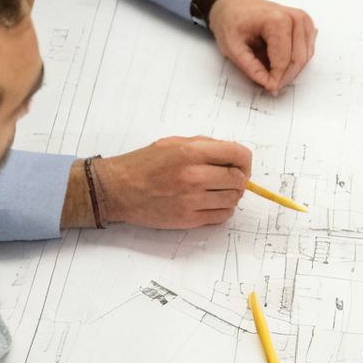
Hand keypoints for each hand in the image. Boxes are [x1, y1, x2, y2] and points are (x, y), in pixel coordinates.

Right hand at [96, 137, 250, 228]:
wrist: (117, 189)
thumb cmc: (143, 164)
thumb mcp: (173, 143)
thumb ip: (204, 145)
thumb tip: (232, 154)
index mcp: (191, 152)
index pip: (238, 154)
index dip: (245, 161)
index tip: (242, 165)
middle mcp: (194, 176)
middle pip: (238, 180)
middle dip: (239, 179)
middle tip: (229, 179)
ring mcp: (192, 200)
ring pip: (233, 199)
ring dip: (230, 195)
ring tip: (216, 190)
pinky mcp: (188, 219)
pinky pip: (221, 216)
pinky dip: (222, 210)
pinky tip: (210, 203)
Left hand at [209, 0, 316, 93]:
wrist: (233, 4)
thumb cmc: (231, 20)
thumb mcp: (233, 48)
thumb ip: (252, 69)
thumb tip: (269, 84)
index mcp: (276, 20)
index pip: (284, 60)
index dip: (276, 79)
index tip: (268, 88)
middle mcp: (294, 17)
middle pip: (298, 59)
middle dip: (285, 77)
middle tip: (271, 84)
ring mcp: (302, 19)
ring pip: (305, 57)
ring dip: (290, 69)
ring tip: (271, 69)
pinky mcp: (305, 23)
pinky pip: (307, 50)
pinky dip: (295, 60)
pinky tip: (279, 59)